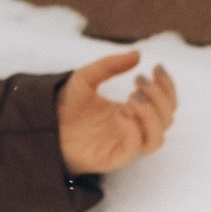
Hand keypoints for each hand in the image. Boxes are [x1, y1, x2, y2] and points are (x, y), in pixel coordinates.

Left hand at [57, 49, 177, 175]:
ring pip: (158, 138)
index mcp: (132, 110)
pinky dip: (134, 129)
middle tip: (139, 81)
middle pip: (166, 119)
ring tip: (131, 97)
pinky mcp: (115, 157)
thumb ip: (110, 65)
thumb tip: (138, 54)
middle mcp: (133, 128)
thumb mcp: (86, 77)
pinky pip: (135, 148)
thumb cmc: (66, 105)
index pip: (165, 103)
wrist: (43, 125)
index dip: (167, 86)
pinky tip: (120, 112)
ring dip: (151, 115)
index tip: (156, 67)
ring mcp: (125, 144)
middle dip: (159, 97)